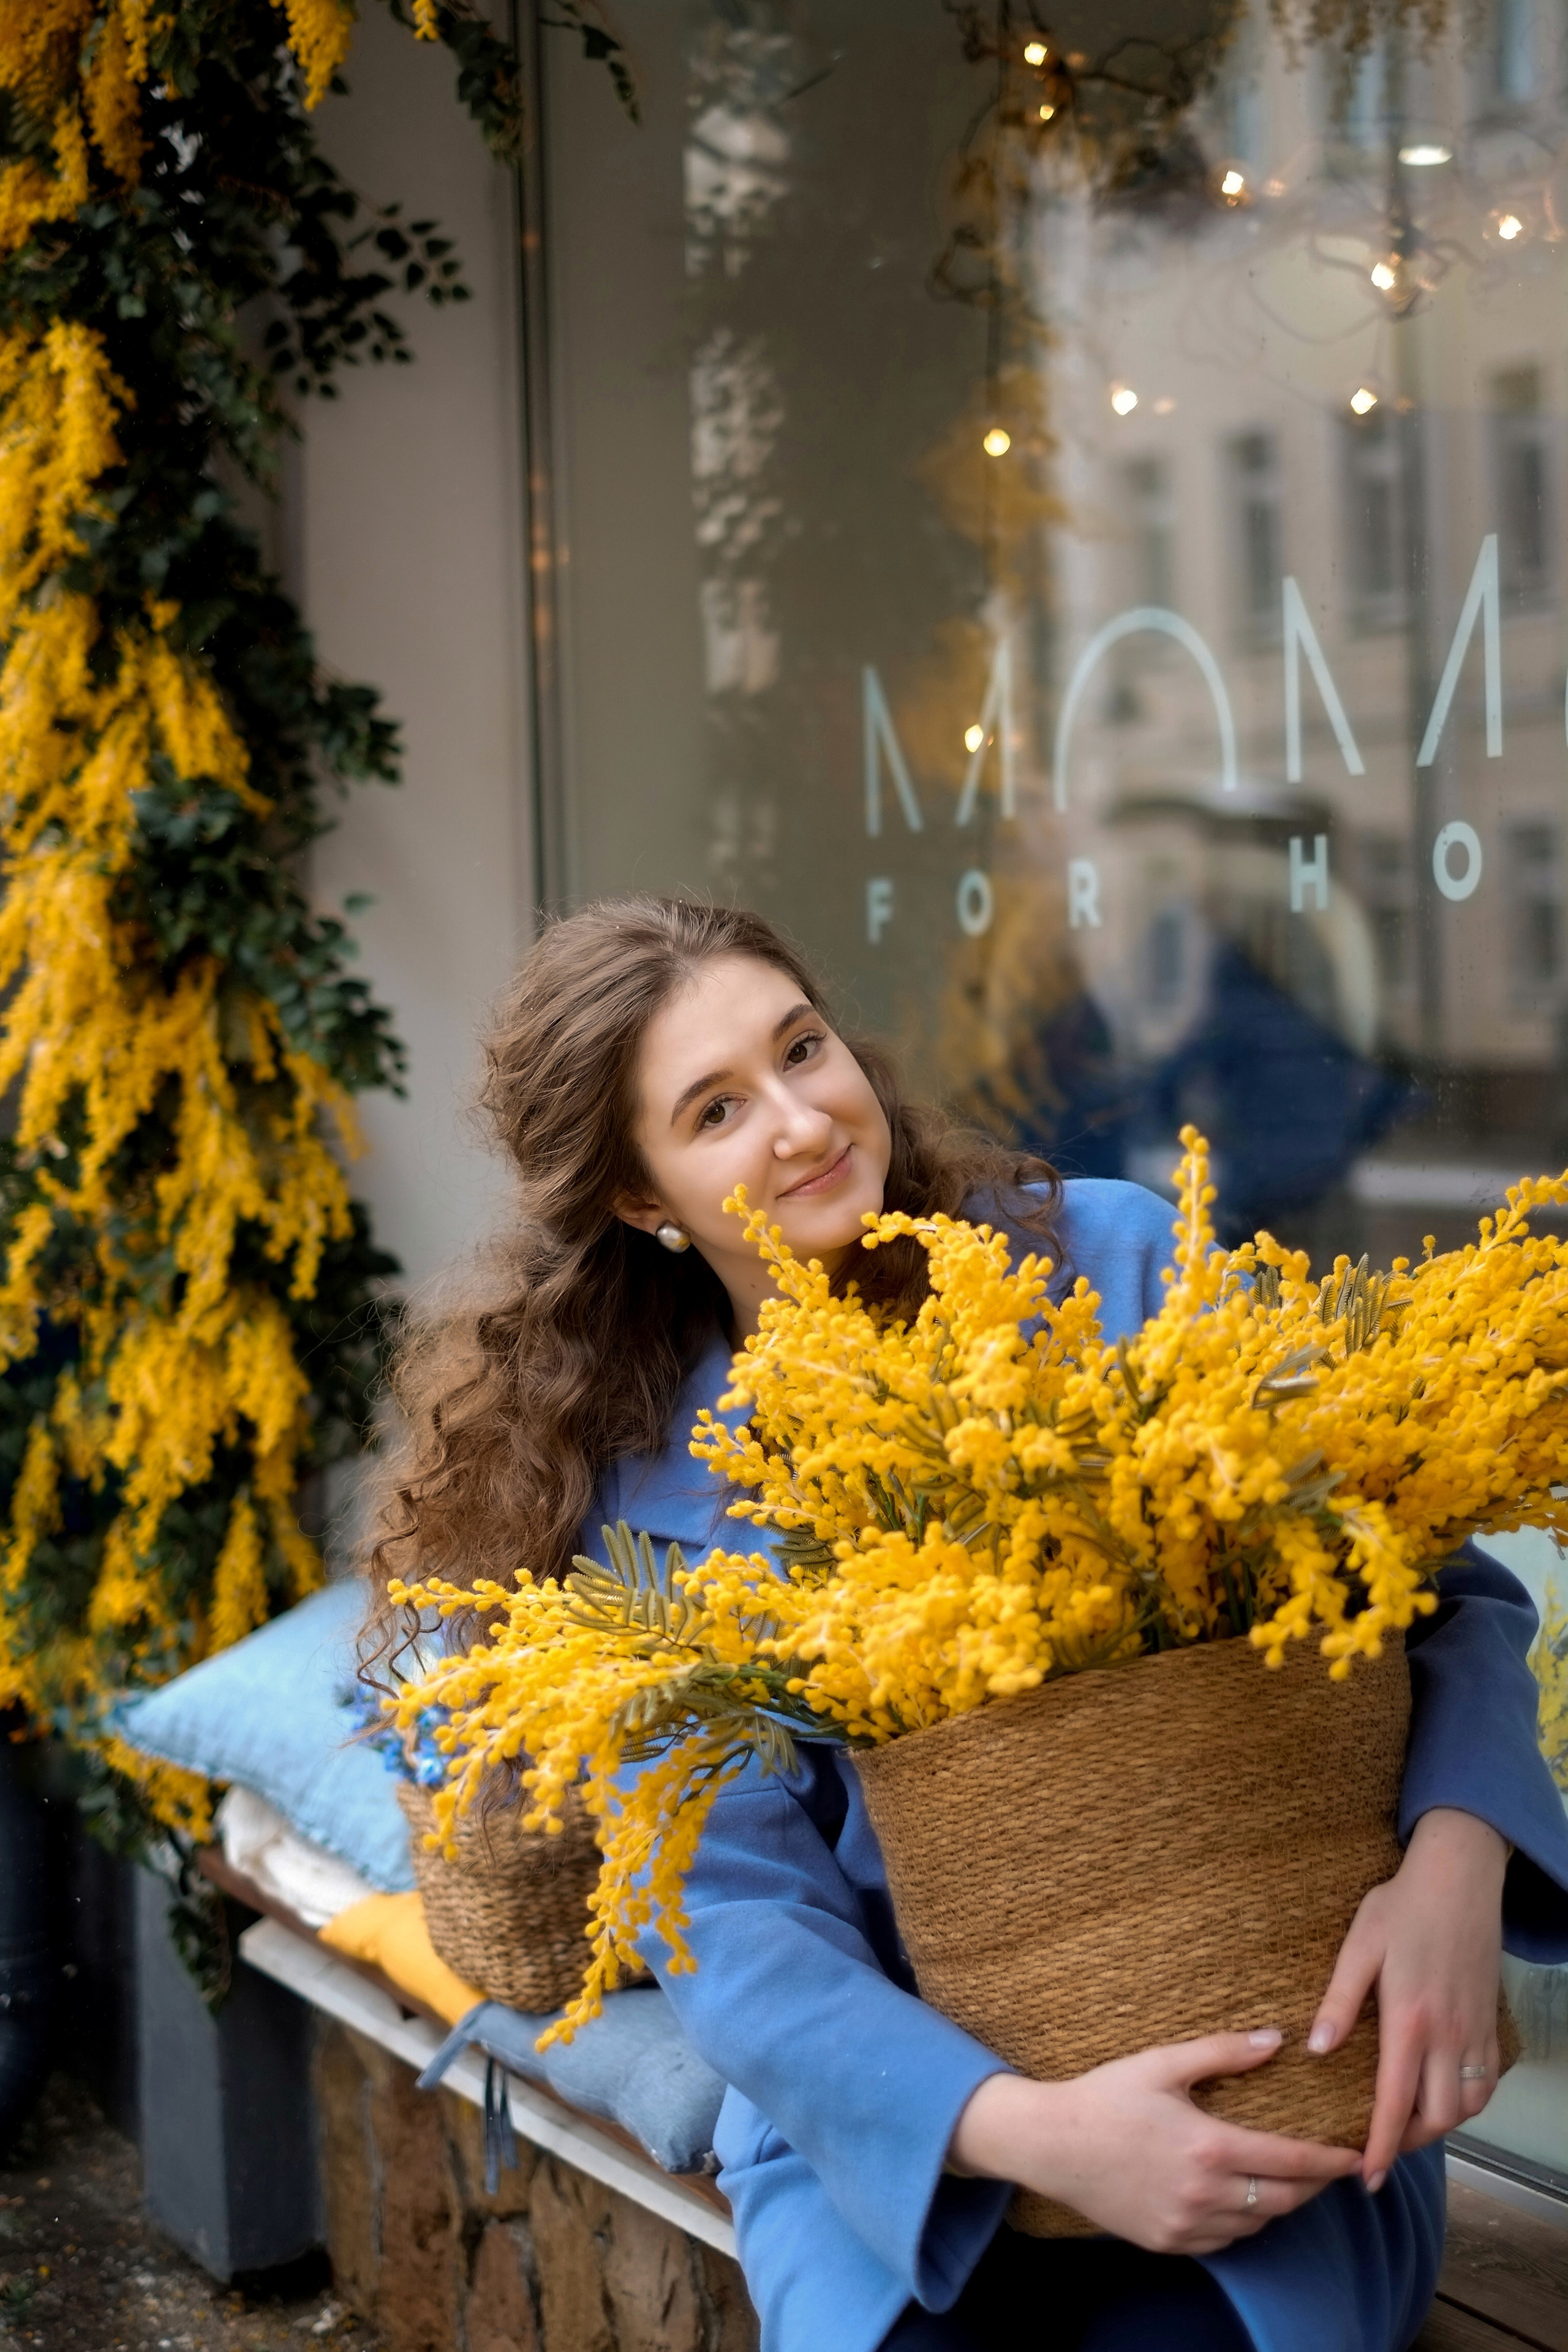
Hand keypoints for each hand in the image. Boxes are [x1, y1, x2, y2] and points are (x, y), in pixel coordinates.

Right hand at [948, 2030, 1360, 2253]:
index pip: (1291, 2161)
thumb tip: (1276, 2040)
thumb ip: (1223, 2052)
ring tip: (1290, 2179)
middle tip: (1330, 2167)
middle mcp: (1204, 2194)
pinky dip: (1244, 2222)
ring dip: (1280, 2203)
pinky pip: (1226, 2241)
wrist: (1051, 2144)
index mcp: (1208, 2146)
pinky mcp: (1168, 2243)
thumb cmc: (1106, 2096)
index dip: (1329, 2160)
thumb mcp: (1162, 2063)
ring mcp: (1186, 2225)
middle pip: (1284, 2200)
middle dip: (1314, 2185)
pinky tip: (1243, 2198)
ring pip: (1257, 2223)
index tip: (1354, 2155)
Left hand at [1308, 1806, 1508, 2191]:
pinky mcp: (1491, 2022)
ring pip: (1467, 2107)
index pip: (1395, 2102)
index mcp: (1409, 2020)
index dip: (1381, 2146)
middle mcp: (1448, 2035)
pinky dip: (1467, 2102)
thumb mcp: (1359, 1945)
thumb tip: (1316, 2050)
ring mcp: (1475, 2031)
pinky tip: (1442, 2096)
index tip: (1367, 2176)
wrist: (1460, 1876)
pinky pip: (1486, 2082)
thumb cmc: (1402, 1905)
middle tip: (1378, 2148)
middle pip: (1437, 2118)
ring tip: (1406, 2126)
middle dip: (1408, 2143)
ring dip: (1439, 2125)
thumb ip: (1339, 2001)